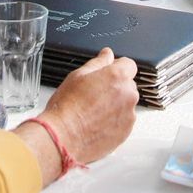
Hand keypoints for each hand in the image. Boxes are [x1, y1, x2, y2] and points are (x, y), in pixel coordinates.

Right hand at [33, 48, 138, 164]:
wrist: (63, 137)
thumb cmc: (67, 107)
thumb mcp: (78, 76)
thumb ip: (98, 63)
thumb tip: (107, 54)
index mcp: (117, 76)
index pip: (129, 65)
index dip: (116, 68)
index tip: (106, 74)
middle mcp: (128, 94)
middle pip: (127, 85)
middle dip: (115, 87)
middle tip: (94, 95)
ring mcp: (129, 115)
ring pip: (126, 104)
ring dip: (115, 105)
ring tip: (93, 112)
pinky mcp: (126, 132)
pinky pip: (124, 121)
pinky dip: (114, 121)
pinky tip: (96, 123)